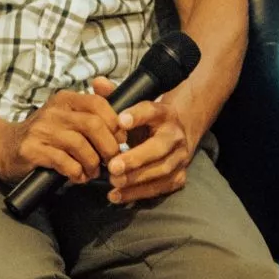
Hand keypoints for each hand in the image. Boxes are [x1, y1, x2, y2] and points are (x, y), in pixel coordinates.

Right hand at [0, 78, 122, 184]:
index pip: (99, 104)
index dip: (115, 123)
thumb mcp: (66, 118)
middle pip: (93, 124)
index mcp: (66, 100)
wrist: (3, 147)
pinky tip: (77, 176)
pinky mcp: (31, 150)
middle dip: (108, 146)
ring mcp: (41, 130)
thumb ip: (91, 116)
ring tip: (93, 172)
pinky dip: (76, 172)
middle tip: (111, 161)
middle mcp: (54, 111)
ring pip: (79, 145)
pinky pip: (63, 162)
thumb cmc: (44, 135)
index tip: (120, 140)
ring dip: (92, 163)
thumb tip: (124, 124)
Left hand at [105, 90, 205, 205]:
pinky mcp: (179, 176)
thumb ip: (115, 97)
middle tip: (113, 166)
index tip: (121, 121)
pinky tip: (118, 196)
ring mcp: (180, 157)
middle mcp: (175, 135)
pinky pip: (161, 187)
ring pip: (162, 169)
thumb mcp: (134, 109)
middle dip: (136, 158)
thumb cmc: (148, 124)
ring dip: (136, 179)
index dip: (138, 115)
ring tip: (114, 182)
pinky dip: (139, 193)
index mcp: (164, 114)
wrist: (180, 134)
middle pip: (159, 147)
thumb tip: (97, 83)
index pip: (152, 111)